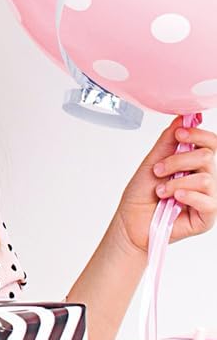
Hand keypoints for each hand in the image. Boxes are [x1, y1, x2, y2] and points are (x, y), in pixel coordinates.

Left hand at [112, 118, 215, 253]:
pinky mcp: (207, 217)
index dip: (198, 135)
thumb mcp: (152, 162)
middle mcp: (205, 180)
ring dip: (175, 182)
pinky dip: (187, 195)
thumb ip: (168, 141)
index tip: (179, 134)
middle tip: (158, 170)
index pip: (211, 144)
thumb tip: (182, 117)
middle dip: (177, 160)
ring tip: (160, 191)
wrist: (130, 222)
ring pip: (206, 178)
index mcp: (195, 165)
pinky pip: (209, 201)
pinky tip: (174, 199)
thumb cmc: (141, 195)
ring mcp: (208, 198)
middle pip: (208, 157)